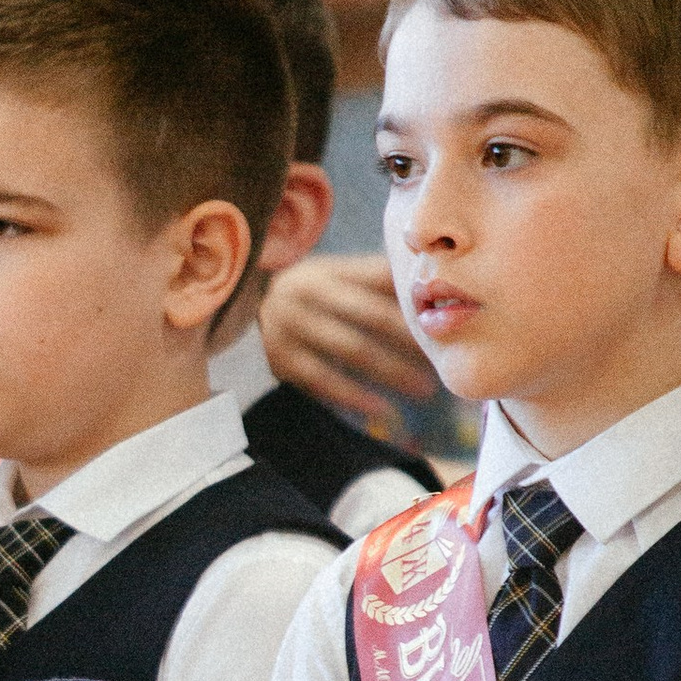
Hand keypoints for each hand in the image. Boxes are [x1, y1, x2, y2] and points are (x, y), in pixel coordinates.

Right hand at [258, 253, 439, 427]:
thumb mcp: (332, 277)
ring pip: (352, 350)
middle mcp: (307, 294)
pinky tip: (383, 410)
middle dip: (410, 338)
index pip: (380, 278)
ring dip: (392, 371)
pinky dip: (356, 397)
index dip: (414, 298)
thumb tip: (432, 291)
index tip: (446, 317)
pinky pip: (324, 381)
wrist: (235, 311)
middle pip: (370, 315)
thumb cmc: (306, 296)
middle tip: (442, 358)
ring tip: (423, 389)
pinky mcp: (279, 360)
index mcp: (328, 269)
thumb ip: (373, 280)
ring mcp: (291, 326)